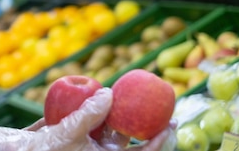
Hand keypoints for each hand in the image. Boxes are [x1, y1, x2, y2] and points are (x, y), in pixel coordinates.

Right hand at [0, 88, 176, 150]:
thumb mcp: (66, 134)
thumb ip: (88, 114)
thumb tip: (109, 92)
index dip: (161, 142)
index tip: (173, 124)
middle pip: (128, 139)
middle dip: (143, 122)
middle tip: (158, 105)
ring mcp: (85, 145)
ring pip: (109, 129)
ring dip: (118, 113)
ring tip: (130, 94)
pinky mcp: (70, 136)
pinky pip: (88, 122)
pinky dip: (94, 109)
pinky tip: (99, 95)